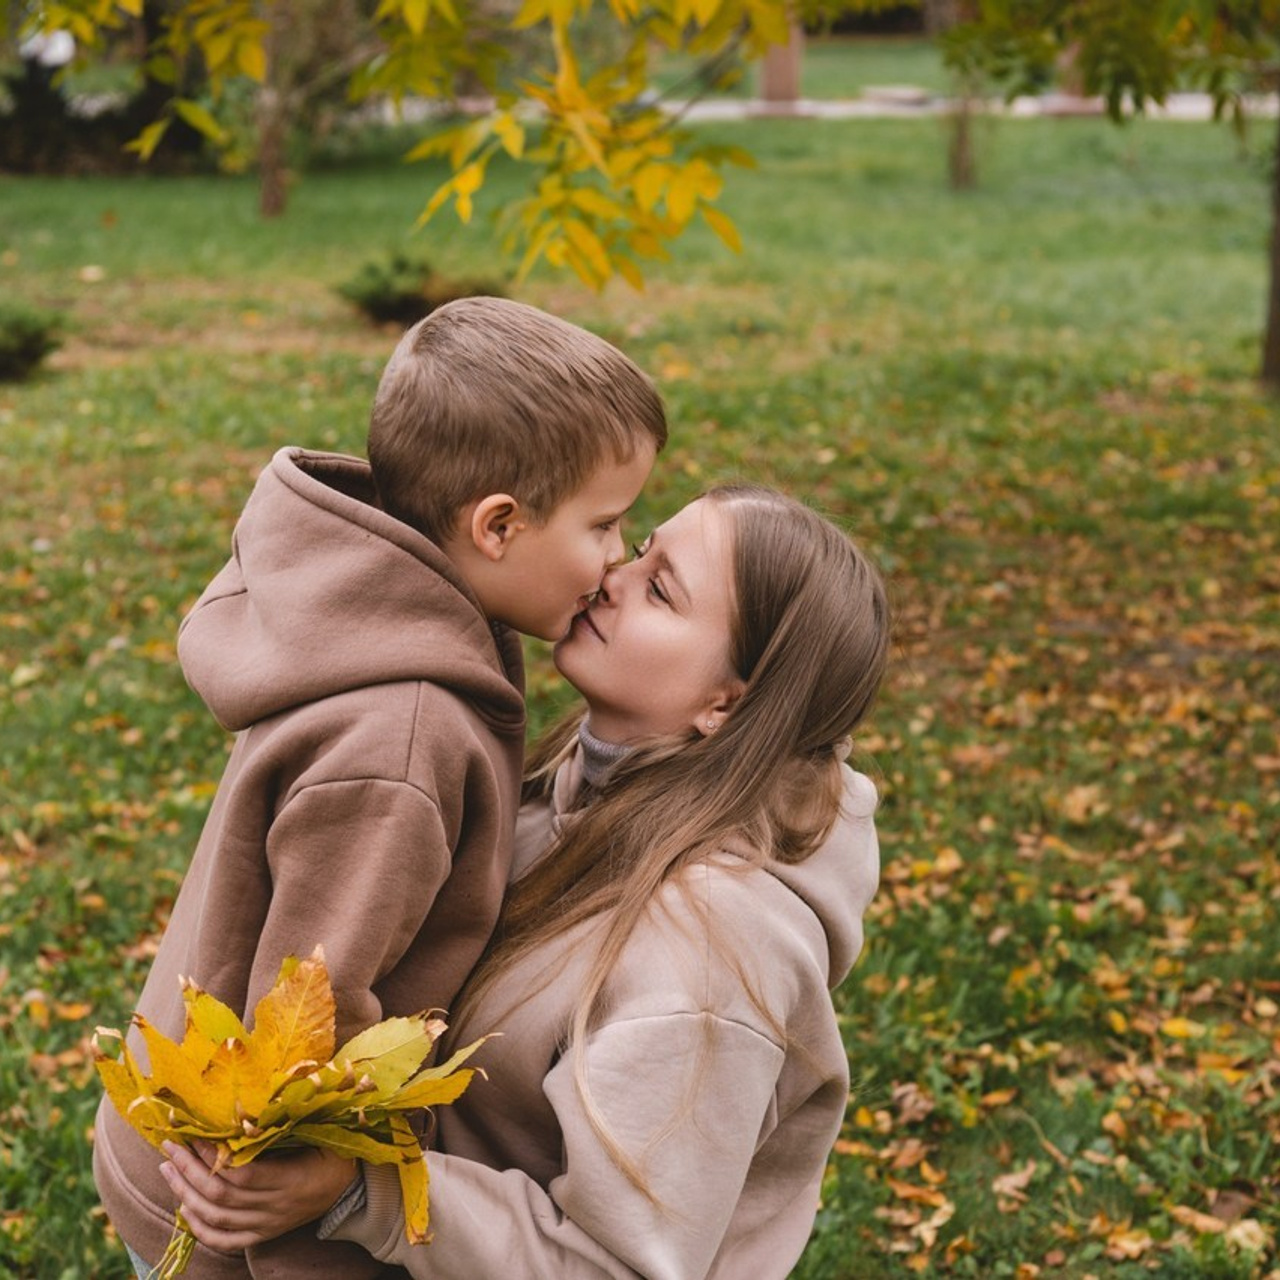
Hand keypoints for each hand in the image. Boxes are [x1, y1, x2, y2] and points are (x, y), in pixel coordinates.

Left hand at [159, 1140, 357, 1252]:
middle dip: (189, 1170)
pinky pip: (224, 1241)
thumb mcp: (321, 1133)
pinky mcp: (263, 1235)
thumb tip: (253, 1100)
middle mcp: (276, 1207)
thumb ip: (290, 1122)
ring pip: (217, 1218)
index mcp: (292, 1179)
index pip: (242, 1173)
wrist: (350, 1190)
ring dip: (186, 1194)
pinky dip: (199, 1228)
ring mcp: (267, 1224)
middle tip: (170, 1147)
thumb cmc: (334, 1153)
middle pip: (221, 1196)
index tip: (195, 1134)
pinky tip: (184, 1208)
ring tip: (168, 1170)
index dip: (214, 1157)